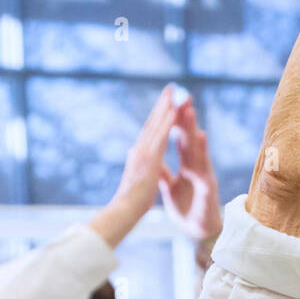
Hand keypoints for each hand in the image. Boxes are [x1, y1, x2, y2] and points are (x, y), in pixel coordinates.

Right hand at [89, 86, 179, 247]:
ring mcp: (144, 152)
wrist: (125, 210)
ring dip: (166, 107)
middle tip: (170, 88)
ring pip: (157, 125)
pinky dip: (168, 123)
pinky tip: (174, 111)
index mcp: (138, 154)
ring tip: (174, 92)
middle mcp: (139, 149)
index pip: (149, 132)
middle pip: (152, 123)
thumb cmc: (131, 200)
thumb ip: (138, 164)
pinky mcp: (150, 158)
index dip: (157, 116)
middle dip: (162, 104)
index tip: (165, 103)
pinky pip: (161, 137)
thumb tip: (133, 155)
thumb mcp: (138, 178)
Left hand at [159, 97, 221, 241]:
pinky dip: (202, 151)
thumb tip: (154, 160)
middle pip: (189, 137)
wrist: (198, 230)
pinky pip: (204, 165)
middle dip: (184, 117)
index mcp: (186, 165)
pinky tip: (200, 137)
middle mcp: (196, 165)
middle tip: (181, 96)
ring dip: (193, 128)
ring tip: (189, 110)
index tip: (168, 103)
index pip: (179, 139)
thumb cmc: (187, 208)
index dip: (174, 122)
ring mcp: (203, 174)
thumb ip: (163, 173)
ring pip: (197, 147)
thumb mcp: (170, 188)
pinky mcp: (208, 186)